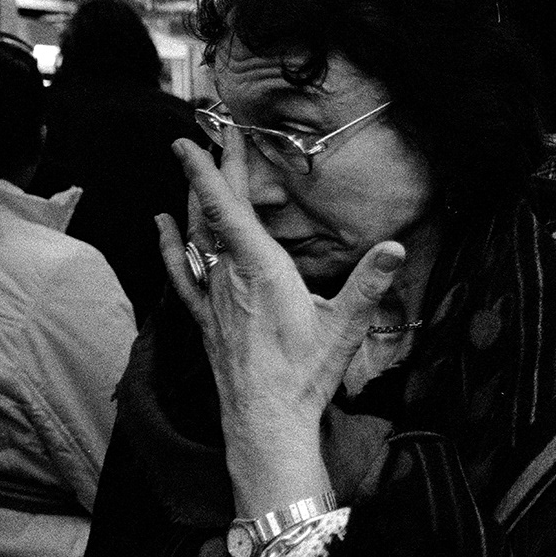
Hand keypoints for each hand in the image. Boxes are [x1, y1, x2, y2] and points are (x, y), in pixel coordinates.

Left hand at [157, 134, 405, 513]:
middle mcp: (228, 276)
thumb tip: (395, 247)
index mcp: (261, 270)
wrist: (266, 421)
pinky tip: (160, 226)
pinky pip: (180, 271)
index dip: (209, 171)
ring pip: (194, 236)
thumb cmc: (305, 375)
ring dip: (193, 200)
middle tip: (213, 135)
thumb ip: (369, 283)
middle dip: (212, 170)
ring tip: (192, 167)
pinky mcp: (204, 318)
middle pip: (213, 212)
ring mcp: (211, 297)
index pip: (228, 209)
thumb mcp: (345, 326)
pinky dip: (169, 244)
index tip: (195, 139)